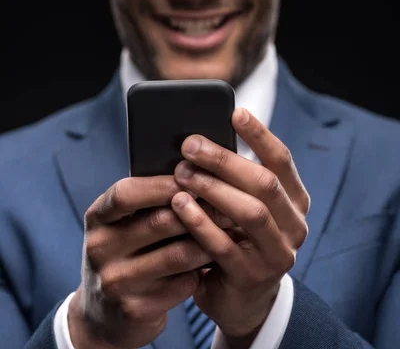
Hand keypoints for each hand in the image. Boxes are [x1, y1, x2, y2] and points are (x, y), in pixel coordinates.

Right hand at [68, 176, 231, 348]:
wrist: (103, 318)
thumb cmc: (123, 255)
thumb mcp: (120, 226)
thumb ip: (146, 204)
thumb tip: (193, 176)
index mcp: (96, 219)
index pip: (126, 193)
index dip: (162, 184)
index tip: (193, 178)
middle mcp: (100, 249)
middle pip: (159, 221)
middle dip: (199, 211)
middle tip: (227, 205)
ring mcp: (116, 282)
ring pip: (178, 254)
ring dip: (208, 241)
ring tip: (228, 231)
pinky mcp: (135, 309)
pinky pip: (182, 283)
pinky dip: (201, 271)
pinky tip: (213, 263)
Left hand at [171, 107, 309, 342]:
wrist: (242, 299)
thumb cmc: (238, 236)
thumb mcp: (243, 205)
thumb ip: (234, 178)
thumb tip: (199, 138)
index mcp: (295, 200)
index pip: (282, 160)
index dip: (259, 135)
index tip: (236, 112)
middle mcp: (294, 225)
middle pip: (264, 183)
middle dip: (225, 160)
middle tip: (189, 145)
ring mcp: (277, 254)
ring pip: (250, 212)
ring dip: (213, 188)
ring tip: (181, 172)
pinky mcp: (252, 278)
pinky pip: (224, 245)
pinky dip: (200, 222)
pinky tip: (178, 205)